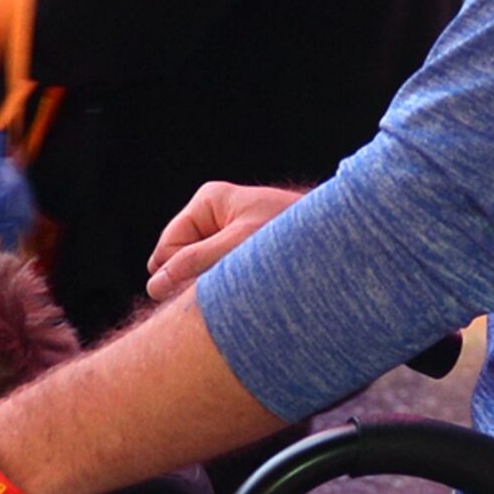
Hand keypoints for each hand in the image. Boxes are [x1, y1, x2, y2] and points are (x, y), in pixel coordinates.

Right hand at [142, 182, 306, 309]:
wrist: (339, 241)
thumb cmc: (293, 240)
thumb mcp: (238, 250)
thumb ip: (194, 264)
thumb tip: (153, 286)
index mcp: (208, 202)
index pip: (168, 249)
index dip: (178, 274)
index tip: (209, 287)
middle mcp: (215, 216)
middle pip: (180, 262)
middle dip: (197, 281)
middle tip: (232, 288)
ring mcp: (229, 235)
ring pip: (200, 274)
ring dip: (216, 288)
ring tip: (248, 287)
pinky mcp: (243, 255)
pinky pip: (220, 279)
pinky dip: (230, 290)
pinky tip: (253, 291)